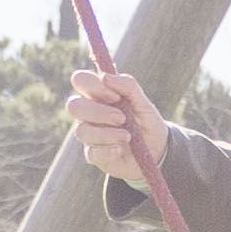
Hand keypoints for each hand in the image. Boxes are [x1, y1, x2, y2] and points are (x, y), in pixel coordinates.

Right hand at [65, 68, 168, 187]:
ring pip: (81, 130)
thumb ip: (128, 86)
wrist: (157, 151)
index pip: (81, 80)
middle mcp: (89, 113)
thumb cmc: (146, 122)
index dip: (94, 86)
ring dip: (107, 133)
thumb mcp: (144, 103)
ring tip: (128, 136)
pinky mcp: (93, 155)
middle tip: (122, 118)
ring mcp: (89, 134)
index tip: (116, 96)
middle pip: (73, 105)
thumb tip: (105, 76)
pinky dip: (108, 150)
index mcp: (98, 95)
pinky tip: (120, 150)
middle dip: (99, 112)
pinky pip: (91, 152)